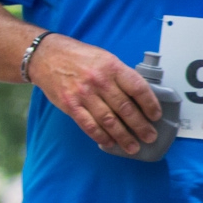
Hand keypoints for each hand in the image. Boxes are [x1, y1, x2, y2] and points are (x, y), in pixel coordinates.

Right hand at [29, 33, 161, 154]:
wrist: (46, 56)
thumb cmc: (77, 56)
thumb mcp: (104, 58)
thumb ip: (120, 76)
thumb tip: (138, 97)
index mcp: (111, 67)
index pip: (138, 88)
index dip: (150, 104)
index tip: (156, 116)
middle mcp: (98, 81)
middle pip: (125, 108)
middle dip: (140, 126)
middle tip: (150, 136)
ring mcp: (83, 94)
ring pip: (109, 120)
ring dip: (123, 136)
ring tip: (132, 146)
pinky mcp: (70, 105)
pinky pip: (88, 125)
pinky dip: (100, 136)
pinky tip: (108, 142)